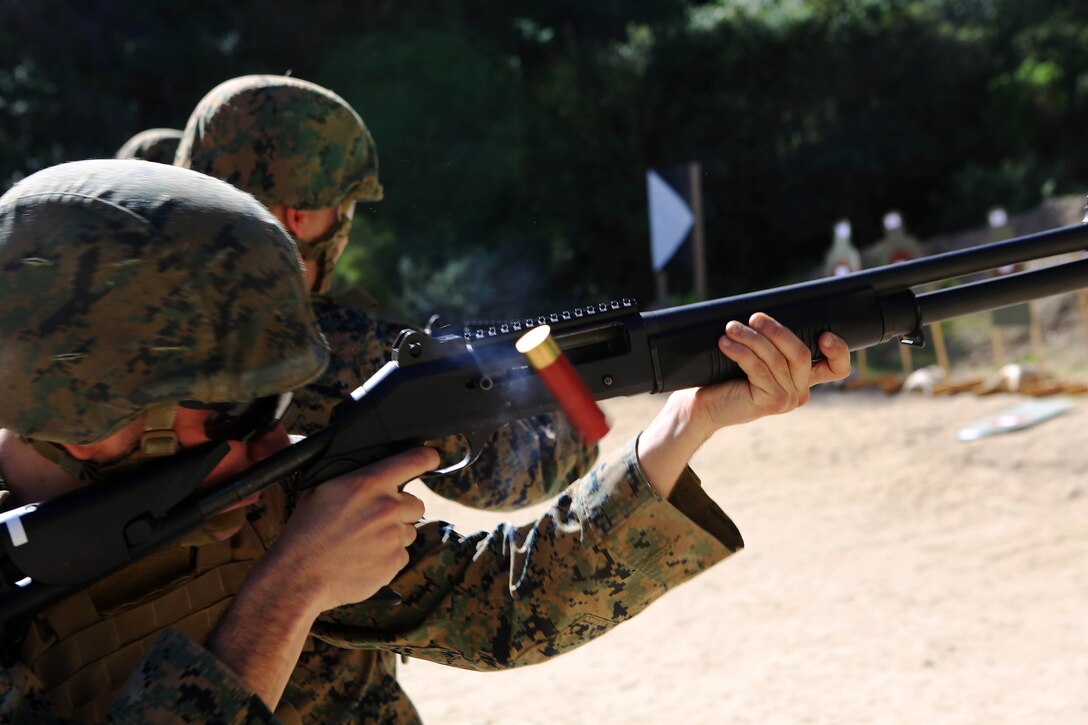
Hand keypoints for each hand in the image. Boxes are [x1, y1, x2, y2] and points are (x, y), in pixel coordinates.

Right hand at [208, 446, 436, 708]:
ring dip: (393, 535)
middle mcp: (387, 507)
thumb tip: (372, 470)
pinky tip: (364, 558)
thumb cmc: (305, 531)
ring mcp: (393, 536)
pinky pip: (402, 555)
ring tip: (363, 542)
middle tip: (375, 519)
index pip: (414, 460)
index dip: (427, 457)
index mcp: (369, 483)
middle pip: (416, 503)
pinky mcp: (394, 562)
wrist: (300, 575)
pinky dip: (388, 557)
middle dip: (401, 510)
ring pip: (409, 531)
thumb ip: (355, 477)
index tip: (432, 458)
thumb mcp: (322, 489)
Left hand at [637, 312, 849, 496]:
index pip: (836, 368)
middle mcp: (801, 391)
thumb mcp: (756, 356)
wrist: (705, 406)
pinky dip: (741, 351)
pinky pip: (758, 368)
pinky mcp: (770, 402)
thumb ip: (771, 342)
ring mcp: (787, 399)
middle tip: (754, 317)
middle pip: (800, 354)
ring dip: (751, 338)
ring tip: (730, 327)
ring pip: (775, 359)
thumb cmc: (727, 376)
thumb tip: (768, 313)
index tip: (824, 334)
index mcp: (804, 378)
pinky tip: (725, 343)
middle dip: (777, 331)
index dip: (838, 351)